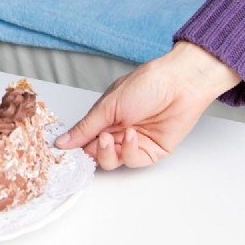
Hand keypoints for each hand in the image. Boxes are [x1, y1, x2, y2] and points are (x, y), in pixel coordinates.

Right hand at [54, 41, 240, 169]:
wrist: (181, 83)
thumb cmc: (148, 84)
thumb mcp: (108, 105)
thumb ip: (85, 127)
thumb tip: (63, 141)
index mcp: (104, 118)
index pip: (83, 140)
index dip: (74, 147)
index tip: (64, 151)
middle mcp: (117, 132)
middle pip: (95, 154)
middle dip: (91, 152)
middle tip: (90, 144)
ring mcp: (133, 143)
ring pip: (111, 161)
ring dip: (107, 152)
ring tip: (109, 137)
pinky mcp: (151, 151)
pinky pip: (133, 161)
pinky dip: (129, 150)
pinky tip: (132, 135)